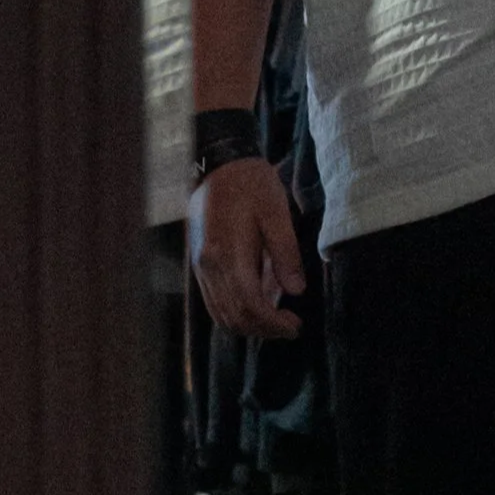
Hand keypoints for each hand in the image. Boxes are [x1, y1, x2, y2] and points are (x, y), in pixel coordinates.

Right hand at [190, 157, 306, 340]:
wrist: (220, 164)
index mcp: (228, 253)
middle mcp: (208, 265)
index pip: (249, 304)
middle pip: (233, 316)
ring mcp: (200, 266)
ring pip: (220, 313)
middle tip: (290, 328)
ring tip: (275, 322)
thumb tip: (295, 290)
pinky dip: (233, 313)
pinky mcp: (198, 263)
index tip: (295, 326)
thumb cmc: (251, 185)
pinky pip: (213, 301)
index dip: (273, 323)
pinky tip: (256, 307)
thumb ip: (286, 254)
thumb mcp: (277, 214)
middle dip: (264, 330)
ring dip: (248, 326)